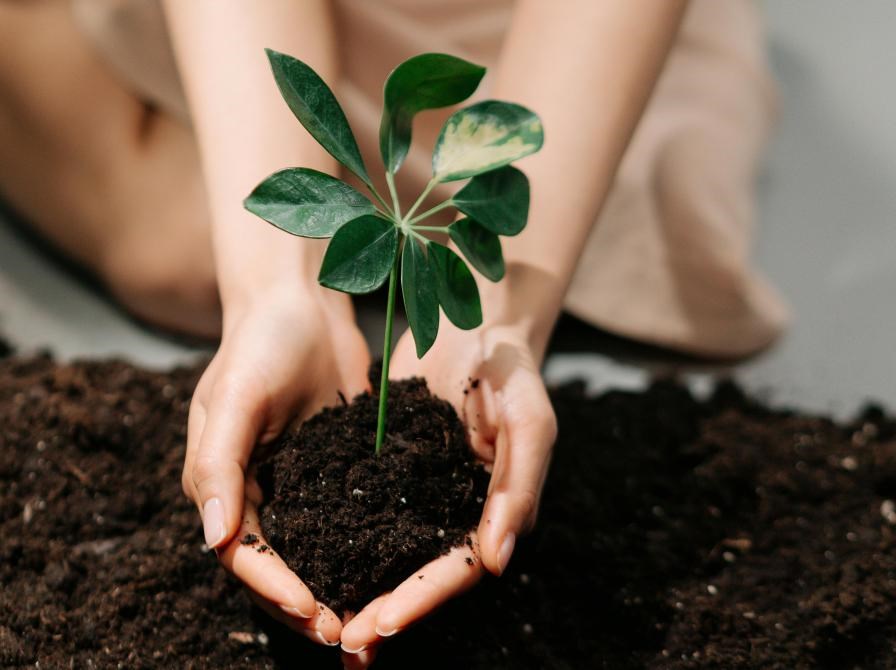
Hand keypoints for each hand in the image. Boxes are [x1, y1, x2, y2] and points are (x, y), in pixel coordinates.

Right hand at [183, 287, 369, 645]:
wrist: (304, 303)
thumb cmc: (260, 343)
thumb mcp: (235, 397)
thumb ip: (219, 464)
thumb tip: (215, 537)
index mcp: (222, 482)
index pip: (242, 552)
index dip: (272, 586)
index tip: (309, 611)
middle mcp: (256, 491)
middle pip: (274, 565)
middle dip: (302, 603)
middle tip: (342, 634)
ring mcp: (296, 483)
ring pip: (310, 551)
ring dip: (331, 587)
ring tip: (365, 619)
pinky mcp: (332, 470)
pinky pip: (342, 519)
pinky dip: (357, 550)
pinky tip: (388, 570)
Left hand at [339, 321, 556, 662]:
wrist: (475, 322)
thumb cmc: (512, 370)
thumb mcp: (530, 421)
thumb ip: (518, 488)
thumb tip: (497, 563)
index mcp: (496, 510)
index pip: (459, 567)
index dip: (424, 598)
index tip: (382, 622)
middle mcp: (457, 511)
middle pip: (421, 573)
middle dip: (386, 609)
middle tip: (345, 640)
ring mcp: (422, 492)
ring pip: (391, 553)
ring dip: (361, 587)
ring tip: (322, 620)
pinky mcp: (392, 469)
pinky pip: (368, 512)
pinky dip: (344, 541)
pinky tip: (312, 560)